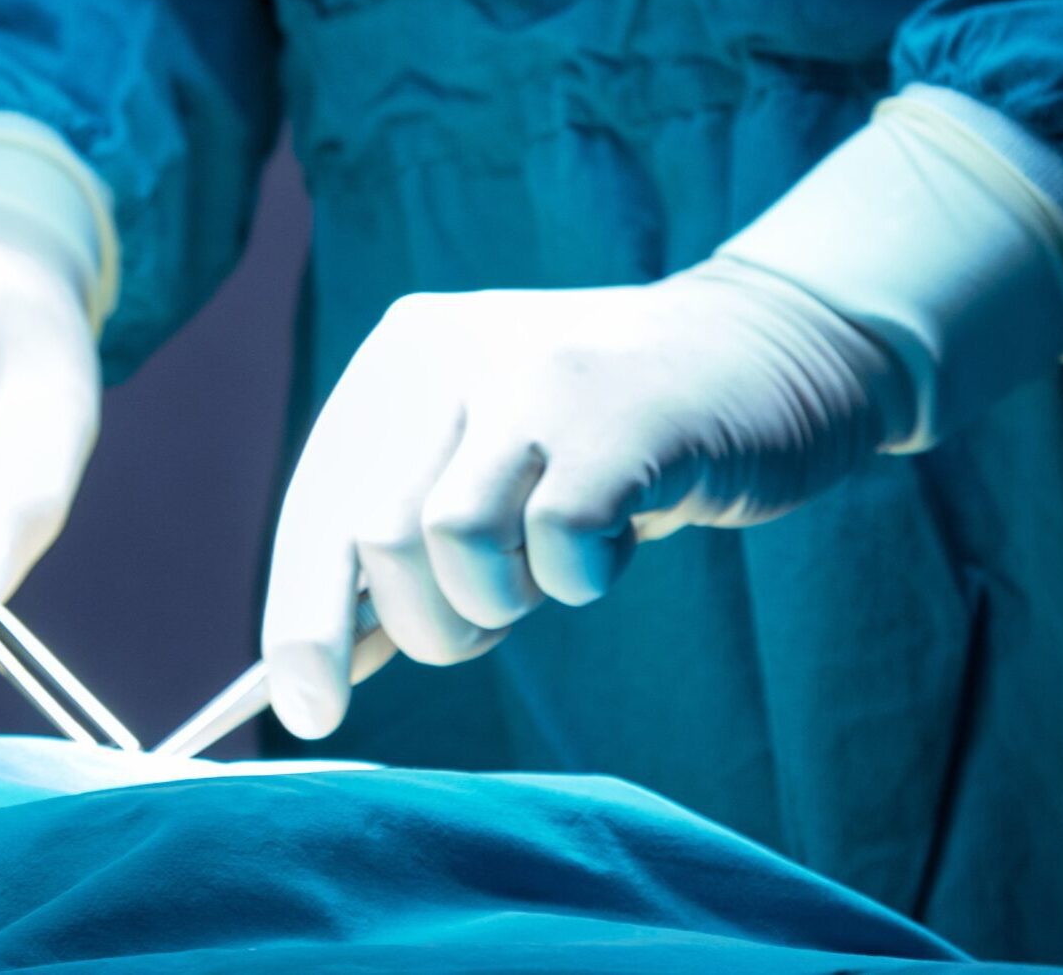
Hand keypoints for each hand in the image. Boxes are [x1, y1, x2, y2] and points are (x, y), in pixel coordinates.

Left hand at [263, 261, 904, 739]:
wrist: (761, 352)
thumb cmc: (605, 441)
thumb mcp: (484, 471)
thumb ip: (403, 553)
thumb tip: (310, 678)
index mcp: (398, 358)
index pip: (316, 510)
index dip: (301, 621)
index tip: (307, 711)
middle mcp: (448, 350)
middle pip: (373, 538)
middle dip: (430, 622)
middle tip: (498, 616)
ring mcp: (533, 375)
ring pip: (452, 541)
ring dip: (505, 599)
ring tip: (557, 565)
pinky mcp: (621, 415)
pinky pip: (560, 544)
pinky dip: (584, 576)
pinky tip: (619, 535)